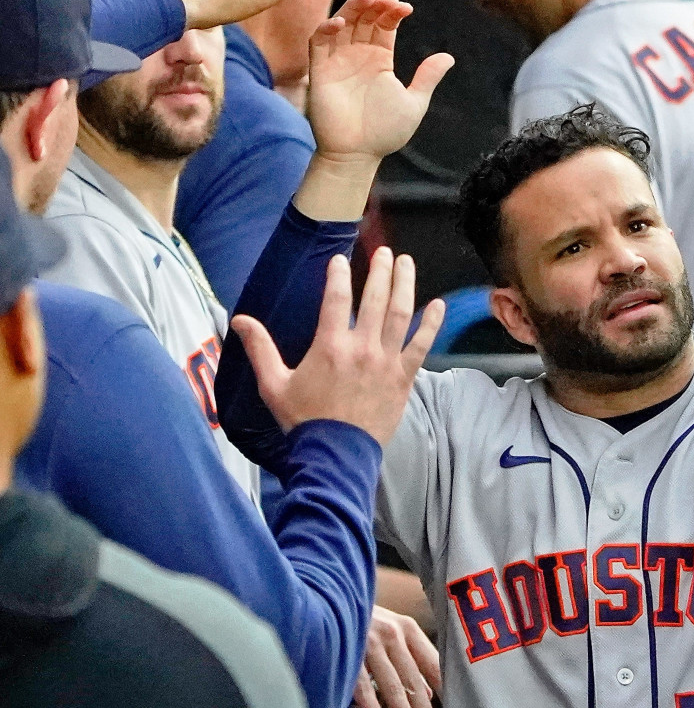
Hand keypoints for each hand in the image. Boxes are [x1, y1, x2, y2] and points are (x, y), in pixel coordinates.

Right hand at [229, 248, 443, 445]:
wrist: (335, 455)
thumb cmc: (304, 421)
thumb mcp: (274, 385)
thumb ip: (260, 349)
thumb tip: (239, 319)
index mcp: (330, 346)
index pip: (336, 298)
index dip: (338, 274)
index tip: (340, 258)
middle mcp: (362, 348)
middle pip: (375, 298)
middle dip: (381, 270)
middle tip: (385, 252)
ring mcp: (387, 361)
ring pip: (401, 314)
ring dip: (405, 284)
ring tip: (407, 263)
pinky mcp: (404, 377)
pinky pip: (422, 345)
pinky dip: (431, 324)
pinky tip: (439, 305)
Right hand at [308, 0, 454, 164]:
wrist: (357, 155)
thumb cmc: (385, 132)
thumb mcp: (414, 102)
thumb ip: (427, 78)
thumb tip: (448, 57)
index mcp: (380, 60)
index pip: (384, 26)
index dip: (392, 13)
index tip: (405, 7)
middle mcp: (358, 56)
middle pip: (364, 19)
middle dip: (375, 5)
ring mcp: (338, 61)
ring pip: (342, 23)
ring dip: (353, 8)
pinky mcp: (319, 71)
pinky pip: (319, 42)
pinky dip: (327, 28)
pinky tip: (341, 22)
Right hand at [355, 607, 441, 707]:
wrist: (328, 598)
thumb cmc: (365, 620)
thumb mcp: (391, 632)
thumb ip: (412, 659)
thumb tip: (429, 693)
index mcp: (407, 628)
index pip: (431, 662)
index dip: (444, 687)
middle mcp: (392, 633)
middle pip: (413, 679)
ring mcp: (370, 642)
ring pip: (392, 684)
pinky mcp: (348, 651)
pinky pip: (361, 684)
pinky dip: (372, 705)